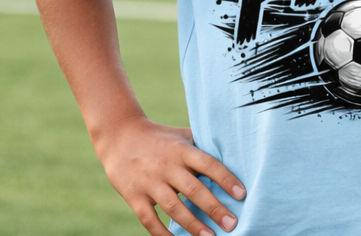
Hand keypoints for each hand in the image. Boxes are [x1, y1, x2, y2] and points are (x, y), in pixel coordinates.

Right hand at [94, 116, 245, 235]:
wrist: (119, 134)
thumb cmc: (158, 137)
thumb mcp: (180, 135)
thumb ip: (201, 147)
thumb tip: (230, 157)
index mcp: (182, 149)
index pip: (208, 164)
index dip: (226, 179)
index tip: (241, 194)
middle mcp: (167, 165)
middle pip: (194, 189)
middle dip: (214, 208)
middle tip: (232, 224)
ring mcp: (149, 181)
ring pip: (173, 207)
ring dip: (193, 224)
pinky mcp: (133, 194)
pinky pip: (149, 219)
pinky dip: (162, 233)